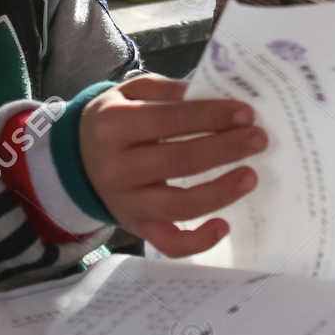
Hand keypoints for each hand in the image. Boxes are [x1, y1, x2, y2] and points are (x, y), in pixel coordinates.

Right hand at [79, 75, 263, 256]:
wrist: (76, 160)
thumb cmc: (113, 121)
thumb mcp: (129, 94)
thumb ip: (167, 91)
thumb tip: (213, 94)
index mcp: (114, 125)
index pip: (170, 119)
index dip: (211, 115)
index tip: (246, 112)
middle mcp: (117, 167)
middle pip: (179, 161)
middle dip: (225, 149)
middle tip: (258, 139)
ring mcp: (127, 202)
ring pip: (180, 205)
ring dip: (221, 192)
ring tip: (251, 176)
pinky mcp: (137, 228)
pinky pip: (169, 243)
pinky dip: (198, 241)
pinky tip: (224, 226)